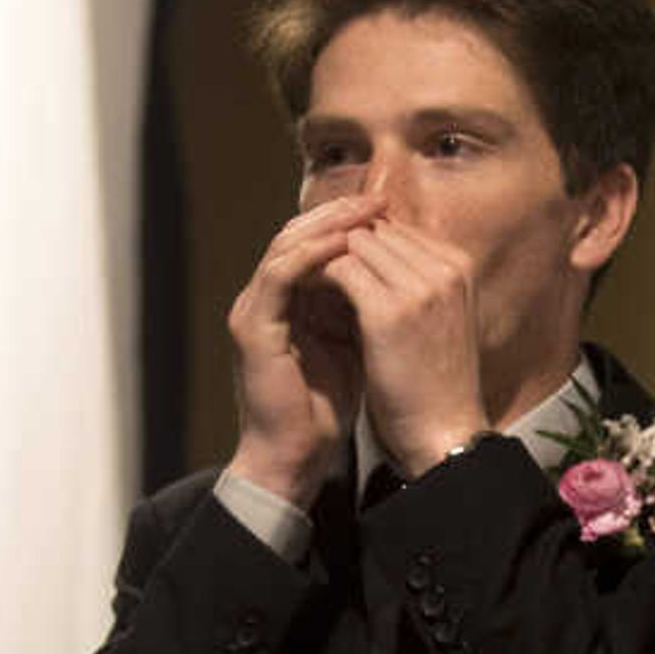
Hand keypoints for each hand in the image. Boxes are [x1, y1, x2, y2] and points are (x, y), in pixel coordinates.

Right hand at [225, 194, 378, 504]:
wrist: (295, 455)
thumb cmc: (326, 406)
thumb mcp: (354, 343)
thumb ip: (363, 306)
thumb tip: (401, 272)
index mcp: (287, 301)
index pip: (313, 243)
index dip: (350, 223)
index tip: (390, 209)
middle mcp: (265, 298)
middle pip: (297, 234)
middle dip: (341, 214)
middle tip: (380, 198)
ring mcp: (254, 309)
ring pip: (286, 245)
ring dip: (329, 224)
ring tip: (367, 211)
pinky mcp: (253, 326)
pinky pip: (281, 273)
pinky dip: (313, 253)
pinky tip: (346, 243)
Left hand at [324, 216, 493, 477]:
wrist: (444, 434)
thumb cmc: (436, 385)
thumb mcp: (437, 321)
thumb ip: (415, 284)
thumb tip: (372, 258)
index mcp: (458, 267)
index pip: (397, 229)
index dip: (360, 242)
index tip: (332, 262)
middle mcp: (444, 267)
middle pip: (376, 228)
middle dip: (340, 244)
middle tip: (307, 266)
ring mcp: (420, 286)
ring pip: (355, 241)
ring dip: (324, 256)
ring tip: (302, 281)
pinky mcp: (389, 309)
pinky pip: (340, 268)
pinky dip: (316, 276)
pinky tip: (302, 297)